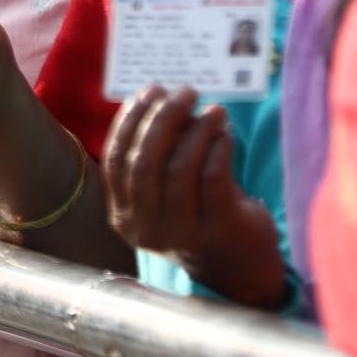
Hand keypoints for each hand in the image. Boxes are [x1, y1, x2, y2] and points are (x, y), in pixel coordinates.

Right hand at [103, 86, 287, 308]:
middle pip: (145, 162)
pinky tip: (225, 134)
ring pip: (180, 169)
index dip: (130, 120)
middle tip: (184, 92)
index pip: (116, 159)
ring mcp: (181, 235)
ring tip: (214, 110)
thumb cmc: (199, 213)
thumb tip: (163, 99)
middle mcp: (145, 228)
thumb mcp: (168, 189)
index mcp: (123, 215)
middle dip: (163, 118)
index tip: (150, 90)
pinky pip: (213, 179)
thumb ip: (160, 151)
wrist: (239, 266)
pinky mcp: (217, 232)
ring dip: (197, 130)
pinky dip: (218, 149)